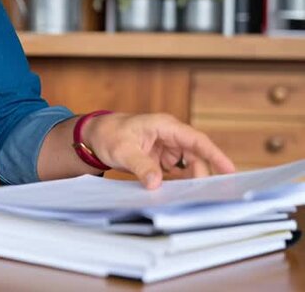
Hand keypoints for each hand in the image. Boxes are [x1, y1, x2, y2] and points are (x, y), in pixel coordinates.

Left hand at [84, 113, 235, 189]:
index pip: (196, 140)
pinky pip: (176, 171)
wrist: (94, 135)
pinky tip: (177, 193)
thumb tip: (157, 184)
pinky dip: (178, 182)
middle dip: (201, 173)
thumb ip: (141, 166)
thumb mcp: (122, 150)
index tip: (230, 170)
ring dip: (189, 179)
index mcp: (165, 126)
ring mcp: (166, 147)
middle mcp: (170, 136)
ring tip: (190, 196)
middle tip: (202, 194)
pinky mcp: (160, 158)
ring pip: (188, 165)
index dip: (215, 155)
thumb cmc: (108, 134)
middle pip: (195, 155)